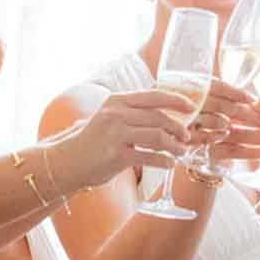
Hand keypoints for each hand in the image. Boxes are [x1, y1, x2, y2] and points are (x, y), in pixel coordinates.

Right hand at [45, 88, 192, 191]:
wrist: (68, 161)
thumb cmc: (93, 140)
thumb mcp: (109, 117)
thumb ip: (132, 113)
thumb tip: (165, 114)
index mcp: (117, 101)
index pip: (154, 96)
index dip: (176, 101)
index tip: (191, 107)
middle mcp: (116, 114)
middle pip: (159, 117)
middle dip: (178, 127)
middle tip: (187, 136)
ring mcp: (116, 134)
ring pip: (158, 136)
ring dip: (175, 145)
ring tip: (181, 151)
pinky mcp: (117, 156)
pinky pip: (149, 157)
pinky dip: (164, 161)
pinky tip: (170, 164)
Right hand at [194, 80, 259, 164]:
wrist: (179, 138)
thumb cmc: (211, 118)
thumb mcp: (231, 108)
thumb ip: (258, 107)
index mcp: (213, 94)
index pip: (241, 98)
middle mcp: (208, 110)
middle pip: (240, 114)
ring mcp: (206, 131)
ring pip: (238, 134)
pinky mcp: (206, 150)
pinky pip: (231, 152)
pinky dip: (250, 152)